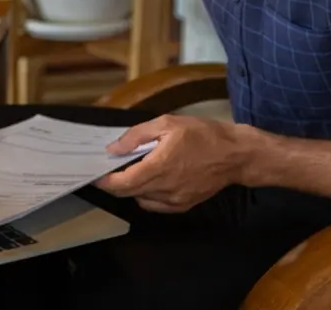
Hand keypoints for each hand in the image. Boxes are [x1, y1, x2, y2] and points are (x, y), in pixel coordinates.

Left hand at [94, 115, 258, 212]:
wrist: (235, 155)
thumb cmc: (202, 134)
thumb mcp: (168, 123)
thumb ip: (137, 136)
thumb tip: (113, 148)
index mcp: (159, 167)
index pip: (121, 183)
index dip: (104, 181)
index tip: (94, 172)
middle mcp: (164, 189)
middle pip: (127, 193)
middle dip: (114, 183)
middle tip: (108, 169)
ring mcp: (174, 200)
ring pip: (140, 199)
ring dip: (132, 187)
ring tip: (134, 168)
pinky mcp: (183, 206)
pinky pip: (155, 204)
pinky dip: (147, 194)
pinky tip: (152, 179)